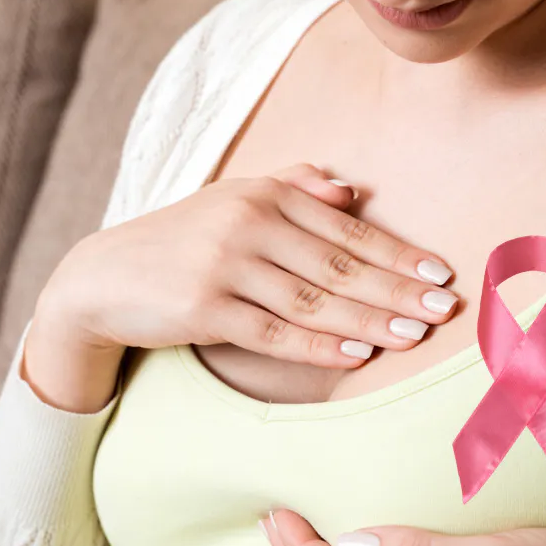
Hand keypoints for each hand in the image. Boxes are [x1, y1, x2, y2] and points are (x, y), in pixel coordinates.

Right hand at [40, 163, 458, 366]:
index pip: (347, 229)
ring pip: (313, 300)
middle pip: (339, 264)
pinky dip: (318, 346)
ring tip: (413, 336)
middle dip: (396, 290)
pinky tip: (356, 357)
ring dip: (368, 321)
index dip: (398, 254)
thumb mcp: (233, 201)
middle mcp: (248, 224)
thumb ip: (293, 188)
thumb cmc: (182, 241)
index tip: (440, 274)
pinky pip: (273, 333)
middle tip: (443, 310)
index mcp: (265, 195)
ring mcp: (224, 266)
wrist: (103, 277)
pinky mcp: (203, 308)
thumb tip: (351, 189)